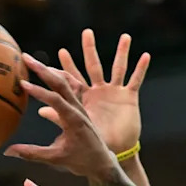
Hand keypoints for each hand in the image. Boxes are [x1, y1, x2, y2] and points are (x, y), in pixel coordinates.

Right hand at [4, 54, 118, 178]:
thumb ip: (32, 154)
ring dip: (50, 70)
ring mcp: (80, 106)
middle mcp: (79, 109)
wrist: (102, 162)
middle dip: (43, 69)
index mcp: (74, 121)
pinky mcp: (80, 107)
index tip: (23, 83)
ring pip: (66, 82)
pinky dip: (59, 77)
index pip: (55, 100)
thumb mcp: (56, 159)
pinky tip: (47, 71)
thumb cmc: (81, 162)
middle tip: (25, 57)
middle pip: (61, 83)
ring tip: (33, 62)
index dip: (39, 92)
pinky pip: (71, 87)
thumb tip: (7, 151)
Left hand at [51, 29, 149, 154]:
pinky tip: (145, 56)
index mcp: (84, 97)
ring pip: (118, 67)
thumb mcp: (75, 126)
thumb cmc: (91, 142)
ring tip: (125, 37)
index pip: (72, 78)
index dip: (65, 67)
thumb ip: (58, 118)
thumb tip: (40, 111)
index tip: (60, 52)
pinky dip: (141, 69)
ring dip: (122, 52)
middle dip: (90, 49)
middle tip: (87, 32)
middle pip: (93, 65)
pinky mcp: (128, 98)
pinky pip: (136, 80)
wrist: (113, 152)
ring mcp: (114, 93)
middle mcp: (99, 91)